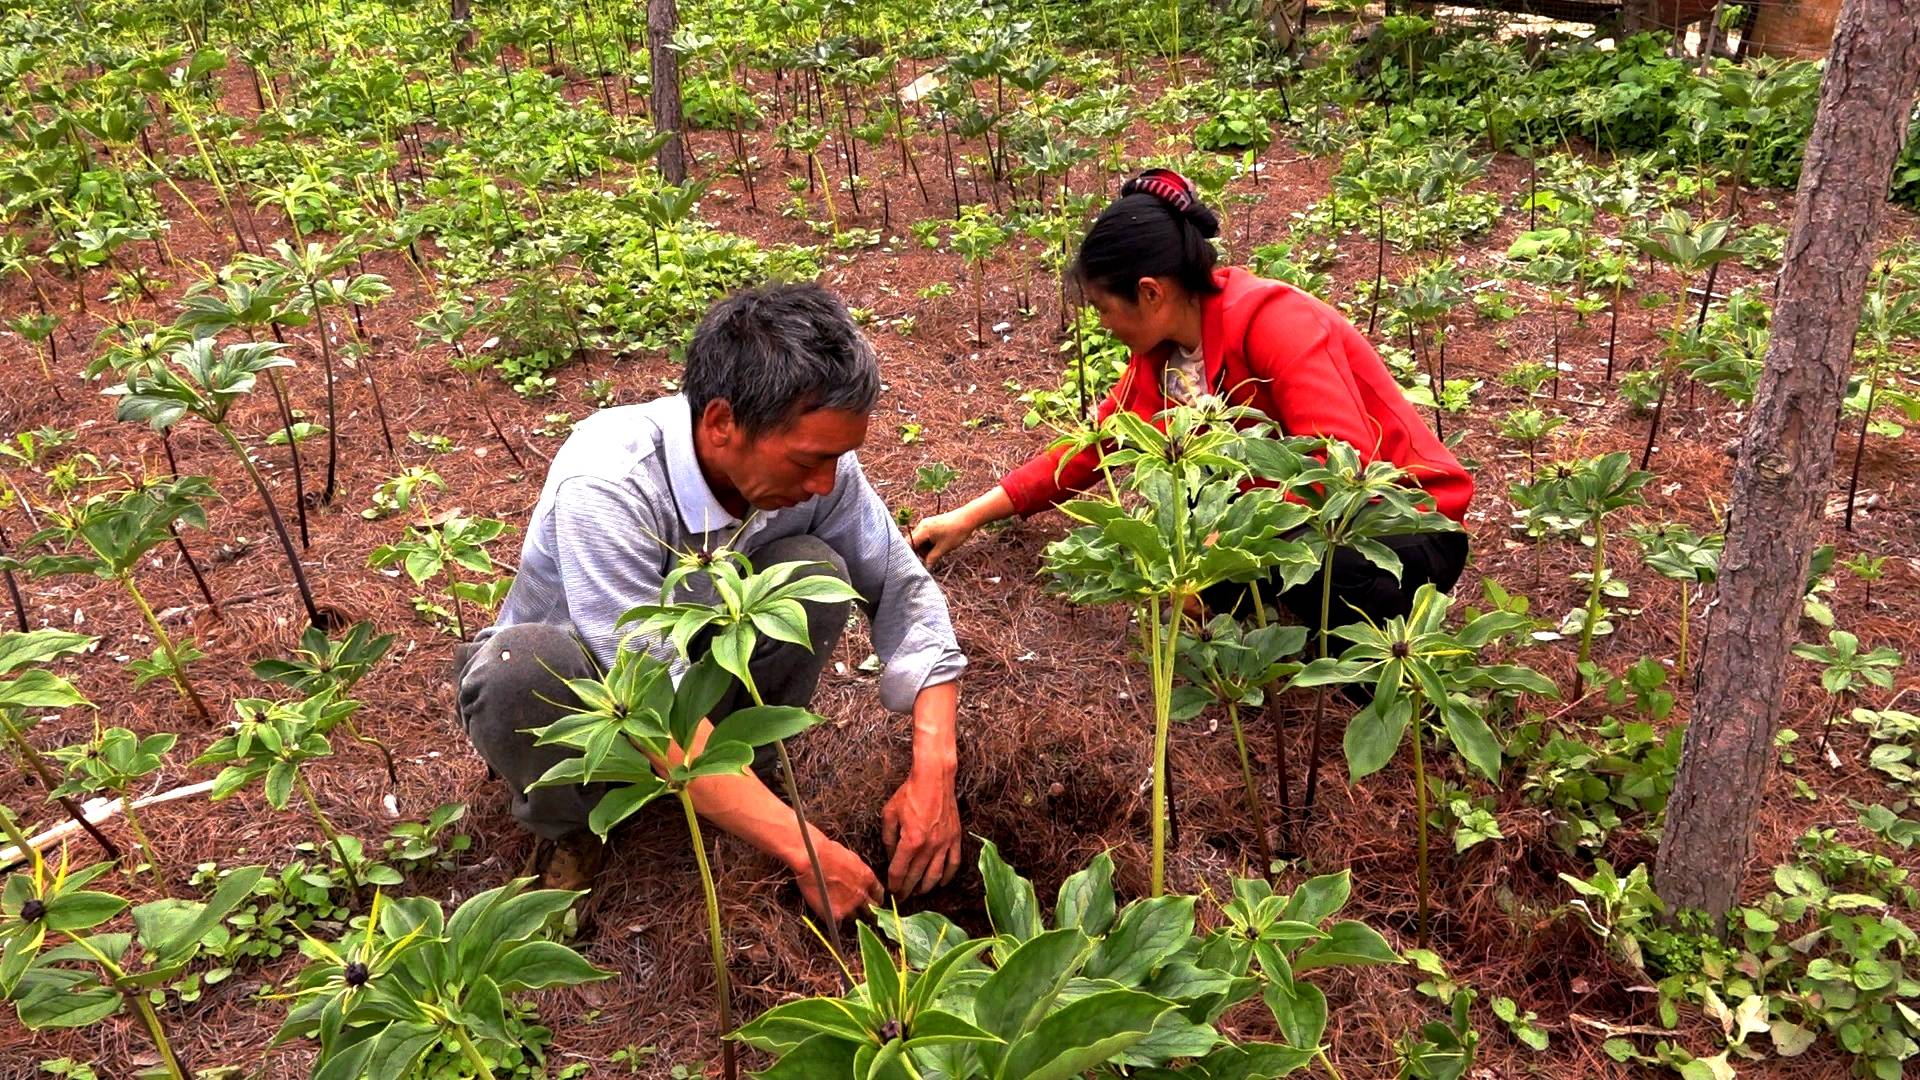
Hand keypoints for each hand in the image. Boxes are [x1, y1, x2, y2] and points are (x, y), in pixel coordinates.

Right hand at [793, 833, 881, 922]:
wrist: (810, 859)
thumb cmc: (827, 853)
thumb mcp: (852, 859)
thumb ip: (859, 873)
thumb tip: (859, 880)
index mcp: (867, 878)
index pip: (879, 894)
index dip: (875, 899)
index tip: (872, 901)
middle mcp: (861, 895)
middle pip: (871, 911)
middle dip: (868, 912)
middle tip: (863, 913)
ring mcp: (849, 906)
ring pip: (855, 918)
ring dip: (849, 915)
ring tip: (841, 911)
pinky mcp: (835, 915)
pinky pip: (839, 925)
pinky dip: (835, 922)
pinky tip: (830, 916)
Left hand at [881, 773, 962, 896]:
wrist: (934, 778)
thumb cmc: (910, 793)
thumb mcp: (890, 814)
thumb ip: (888, 838)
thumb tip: (890, 856)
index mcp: (911, 841)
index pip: (899, 871)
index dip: (893, 883)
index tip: (891, 890)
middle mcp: (929, 846)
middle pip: (916, 876)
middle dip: (907, 890)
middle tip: (901, 897)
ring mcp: (945, 843)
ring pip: (935, 874)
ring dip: (925, 887)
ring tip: (918, 893)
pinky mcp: (955, 838)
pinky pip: (954, 863)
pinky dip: (948, 876)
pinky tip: (941, 882)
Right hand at [909, 509, 975, 566]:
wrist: (968, 518)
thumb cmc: (956, 533)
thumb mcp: (943, 548)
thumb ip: (932, 558)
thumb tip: (926, 568)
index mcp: (923, 530)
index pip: (909, 544)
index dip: (911, 554)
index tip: (916, 563)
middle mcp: (922, 525)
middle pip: (913, 542)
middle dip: (920, 552)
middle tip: (931, 558)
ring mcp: (926, 523)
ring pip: (920, 539)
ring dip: (925, 547)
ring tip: (937, 551)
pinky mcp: (931, 523)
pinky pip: (925, 535)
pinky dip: (929, 542)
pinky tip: (938, 545)